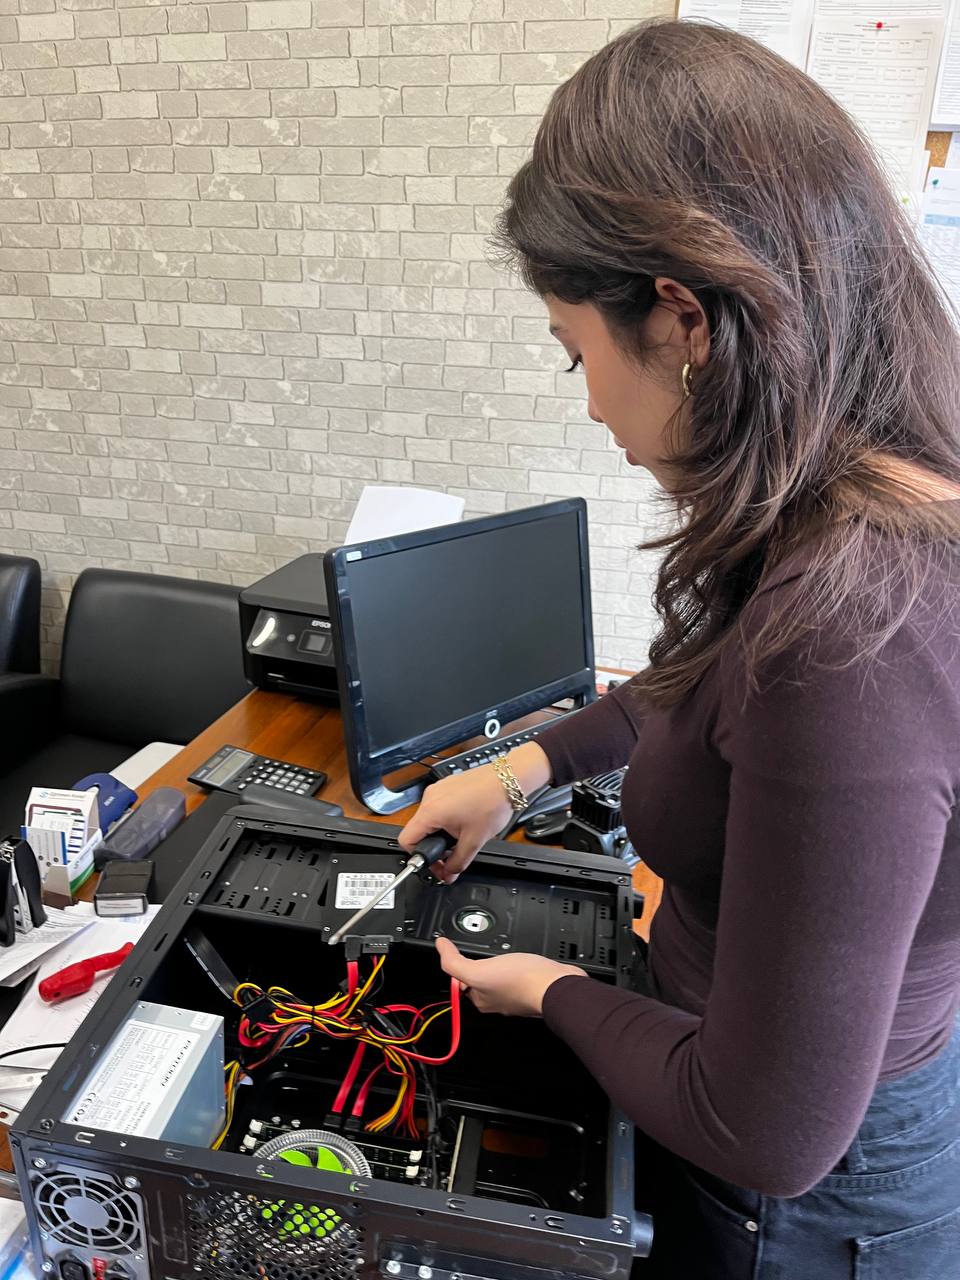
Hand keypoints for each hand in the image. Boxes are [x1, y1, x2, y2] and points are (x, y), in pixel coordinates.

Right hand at [398, 743, 552, 883]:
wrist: (508, 780)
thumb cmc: (492, 803)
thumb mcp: (474, 841)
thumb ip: (457, 863)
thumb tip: (448, 875)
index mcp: (431, 811)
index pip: (406, 840)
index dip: (418, 856)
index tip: (434, 863)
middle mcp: (430, 797)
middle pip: (418, 830)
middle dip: (434, 845)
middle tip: (451, 853)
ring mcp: (438, 789)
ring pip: (430, 818)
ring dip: (442, 831)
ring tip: (463, 834)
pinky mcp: (447, 785)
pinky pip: (439, 806)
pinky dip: (448, 818)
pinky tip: (466, 820)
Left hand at [436, 937, 586, 1016]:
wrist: (556, 985)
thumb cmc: (521, 981)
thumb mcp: (477, 971)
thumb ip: (454, 961)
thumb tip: (440, 946)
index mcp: (481, 1000)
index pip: (460, 982)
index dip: (459, 964)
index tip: (459, 951)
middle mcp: (497, 1001)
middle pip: (480, 978)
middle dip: (480, 963)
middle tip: (482, 950)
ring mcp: (515, 994)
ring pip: (499, 975)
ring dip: (499, 963)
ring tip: (502, 953)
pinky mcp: (531, 986)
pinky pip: (518, 973)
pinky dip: (516, 964)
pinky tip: (520, 959)